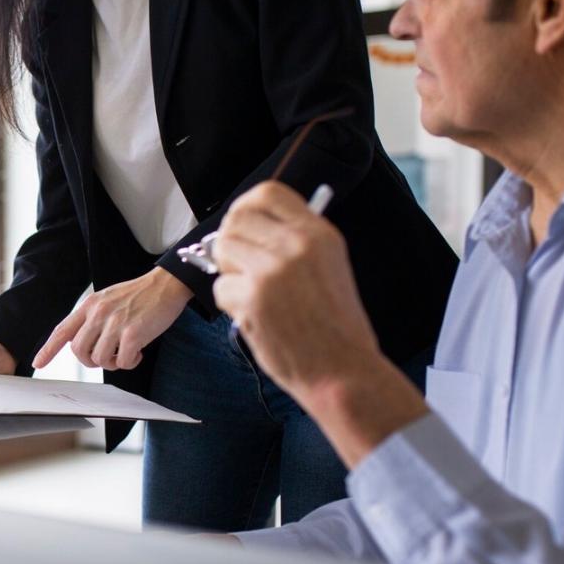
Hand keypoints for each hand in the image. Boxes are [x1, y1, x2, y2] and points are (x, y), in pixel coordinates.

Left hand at [34, 268, 191, 370]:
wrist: (165, 285)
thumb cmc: (138, 295)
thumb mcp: (107, 300)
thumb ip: (92, 318)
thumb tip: (81, 343)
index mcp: (89, 306)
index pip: (62, 331)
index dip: (48, 350)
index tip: (38, 363)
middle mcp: (98, 314)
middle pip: (79, 352)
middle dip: (91, 361)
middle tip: (107, 357)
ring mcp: (115, 323)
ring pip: (100, 359)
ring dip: (113, 363)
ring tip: (125, 351)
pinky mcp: (132, 333)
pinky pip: (122, 362)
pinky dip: (130, 362)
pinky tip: (138, 352)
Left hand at [210, 181, 379, 401]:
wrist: (342, 370)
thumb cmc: (334, 325)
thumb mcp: (329, 266)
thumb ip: (297, 242)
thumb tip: (256, 226)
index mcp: (318, 233)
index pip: (268, 193)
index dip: (246, 206)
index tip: (243, 224)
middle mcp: (295, 245)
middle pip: (236, 219)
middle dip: (230, 241)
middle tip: (239, 265)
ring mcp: (272, 270)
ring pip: (223, 250)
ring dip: (229, 273)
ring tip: (253, 293)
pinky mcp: (253, 298)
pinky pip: (221, 288)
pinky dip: (231, 304)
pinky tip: (256, 316)